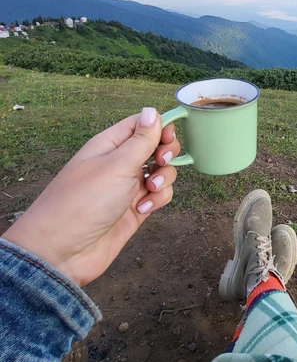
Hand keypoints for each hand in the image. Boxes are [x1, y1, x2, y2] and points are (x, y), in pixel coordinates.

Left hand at [2, 108, 180, 285]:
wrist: (63, 251)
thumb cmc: (83, 201)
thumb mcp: (116, 164)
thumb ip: (141, 140)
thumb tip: (152, 110)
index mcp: (110, 145)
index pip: (142, 125)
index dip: (160, 127)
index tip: (168, 138)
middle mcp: (120, 163)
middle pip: (156, 147)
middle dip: (166, 154)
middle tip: (160, 162)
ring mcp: (128, 187)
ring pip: (161, 173)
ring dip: (163, 179)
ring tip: (149, 191)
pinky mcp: (135, 209)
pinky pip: (158, 196)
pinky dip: (157, 201)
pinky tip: (143, 209)